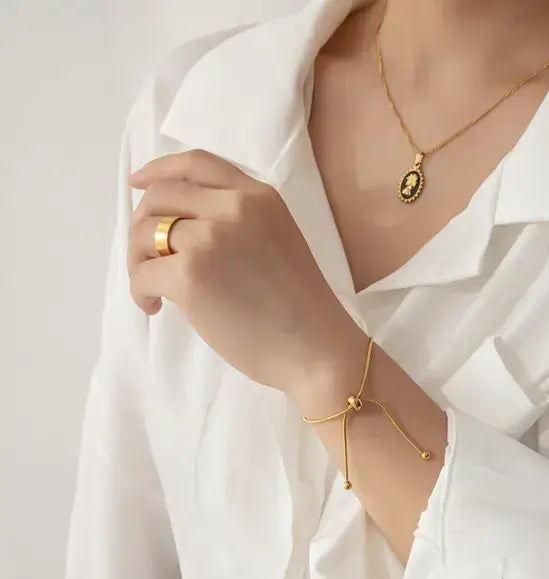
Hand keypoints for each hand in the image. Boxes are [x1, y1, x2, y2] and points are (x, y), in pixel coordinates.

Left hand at [127, 149, 365, 398]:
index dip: (160, 169)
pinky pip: (142, 273)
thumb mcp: (276, 242)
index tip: (139, 183)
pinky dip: (139, 291)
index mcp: (259, 196)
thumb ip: (238, 223)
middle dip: (143, 224)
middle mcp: (233, 207)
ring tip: (154, 290)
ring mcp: (210, 239)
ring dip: (138, 260)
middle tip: (146, 256)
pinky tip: (154, 307)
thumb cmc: (300, 309)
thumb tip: (178, 227)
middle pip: (162, 195)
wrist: (315, 349)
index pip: (197, 163)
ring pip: (144, 233)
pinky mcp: (191, 275)